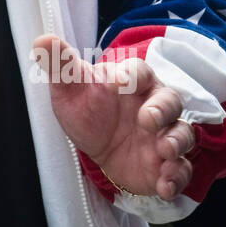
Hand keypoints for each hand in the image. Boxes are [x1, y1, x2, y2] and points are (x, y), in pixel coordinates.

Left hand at [33, 34, 194, 200]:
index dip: (131, 75)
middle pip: (171, 101)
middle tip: (148, 120)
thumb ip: (60, 66)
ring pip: (182, 133)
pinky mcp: (166, 164)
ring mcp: (163, 135)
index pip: (139, 71)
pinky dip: (176, 177)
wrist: (96, 149)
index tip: (117, 82)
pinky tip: (164, 186)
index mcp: (131, 81)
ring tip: (164, 152)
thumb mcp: (69, 90)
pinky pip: (181, 169)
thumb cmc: (87, 110)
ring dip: (176, 142)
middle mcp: (154, 105)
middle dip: (163, 110)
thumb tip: (43, 40)